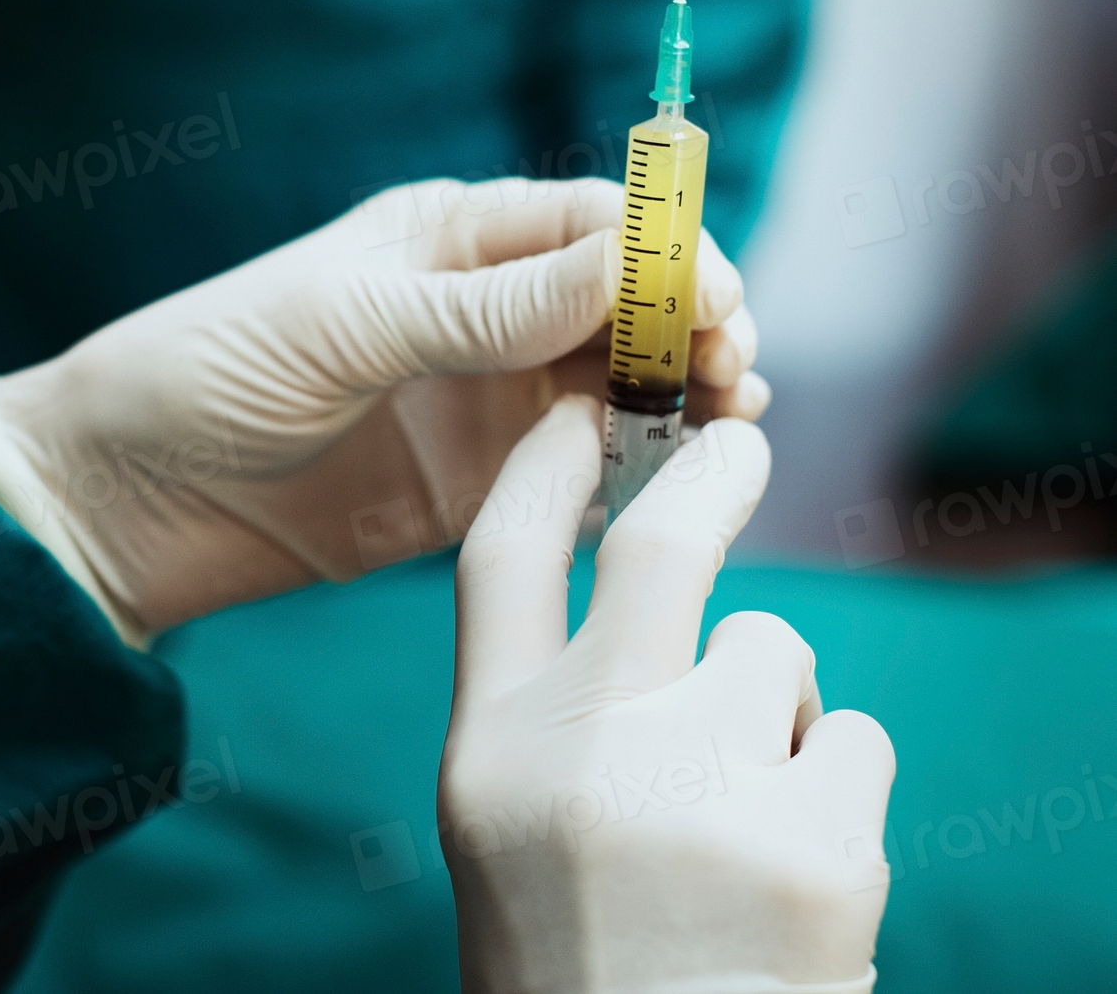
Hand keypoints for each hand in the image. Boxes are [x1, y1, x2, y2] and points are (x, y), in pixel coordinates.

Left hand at [0, 177, 766, 639]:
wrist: (129, 497)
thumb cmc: (212, 370)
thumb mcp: (349, 324)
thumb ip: (488, 306)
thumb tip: (628, 263)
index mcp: (449, 238)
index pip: (587, 222)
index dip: (661, 250)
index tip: (714, 292)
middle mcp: (482, 312)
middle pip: (621, 303)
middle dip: (687, 321)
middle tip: (731, 362)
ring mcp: (487, 399)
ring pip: (616, 383)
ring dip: (681, 391)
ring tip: (731, 414)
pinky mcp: (481, 483)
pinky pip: (581, 467)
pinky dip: (638, 465)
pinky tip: (680, 472)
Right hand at [440, 397, 893, 993]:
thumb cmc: (578, 958)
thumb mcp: (513, 827)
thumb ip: (559, 712)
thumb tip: (659, 605)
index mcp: (493, 752)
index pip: (502, 555)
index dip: (543, 463)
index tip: (583, 410)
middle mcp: (588, 753)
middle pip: (657, 546)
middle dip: (710, 476)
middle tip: (738, 445)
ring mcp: (706, 792)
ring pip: (779, 649)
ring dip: (778, 704)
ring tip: (750, 813)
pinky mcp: (822, 845)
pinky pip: (855, 738)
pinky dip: (837, 781)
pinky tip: (800, 868)